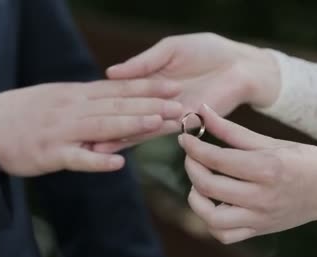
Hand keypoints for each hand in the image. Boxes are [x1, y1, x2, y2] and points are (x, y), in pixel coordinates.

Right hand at [0, 80, 182, 175]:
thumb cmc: (20, 115)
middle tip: (180, 105)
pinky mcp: (49, 154)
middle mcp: (72, 108)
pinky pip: (77, 158)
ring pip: (102, 126)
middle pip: (116, 105)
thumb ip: (84, 101)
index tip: (173, 86)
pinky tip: (119, 164)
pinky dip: (98, 161)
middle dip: (150, 104)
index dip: (147, 87)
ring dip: (131, 124)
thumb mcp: (54, 99)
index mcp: (74, 95)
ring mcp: (61, 131)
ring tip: (159, 122)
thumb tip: (111, 100)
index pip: (117, 89)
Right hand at [92, 33, 279, 153]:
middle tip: (76, 136)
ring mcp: (171, 115)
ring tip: (90, 146)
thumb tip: (110, 73)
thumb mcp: (168, 51)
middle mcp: (158, 103)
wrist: (240, 63)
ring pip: (138, 128)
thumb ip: (142, 64)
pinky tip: (119, 143)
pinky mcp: (186, 122)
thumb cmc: (207, 51)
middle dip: (103, 126)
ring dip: (116, 137)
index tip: (77, 110)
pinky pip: (160, 130)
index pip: (122, 96)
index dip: (102, 103)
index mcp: (152, 83)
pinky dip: (140, 136)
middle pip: (126, 116)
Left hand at [178, 105, 316, 243]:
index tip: (185, 138)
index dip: (194, 147)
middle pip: (210, 185)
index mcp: (267, 168)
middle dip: (192, 167)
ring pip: (213, 218)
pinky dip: (211, 222)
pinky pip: (225, 235)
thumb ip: (232, 130)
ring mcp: (260, 217)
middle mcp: (262, 196)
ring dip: (197, 200)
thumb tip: (203, 112)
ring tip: (199, 184)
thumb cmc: (306, 161)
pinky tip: (213, 204)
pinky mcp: (260, 230)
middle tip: (191, 157)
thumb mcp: (271, 141)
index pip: (218, 158)